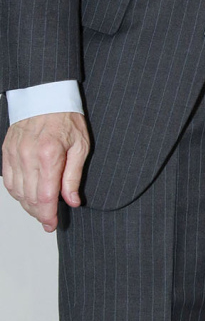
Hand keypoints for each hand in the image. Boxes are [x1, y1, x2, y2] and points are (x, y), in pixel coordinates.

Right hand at [2, 111, 89, 231]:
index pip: (46, 195)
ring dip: (27, 205)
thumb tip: (72, 200)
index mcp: (49, 154)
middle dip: (39, 213)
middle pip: (30, 197)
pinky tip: (26, 197)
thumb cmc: (66, 117)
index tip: (52, 224)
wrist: (45, 96)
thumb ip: (73, 176)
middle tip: (48, 222)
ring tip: (40, 211)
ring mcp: (14, 154)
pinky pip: (8, 180)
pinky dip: (16, 193)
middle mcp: (28, 156)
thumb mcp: (80, 146)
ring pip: (17, 191)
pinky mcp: (6, 152)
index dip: (48, 214)